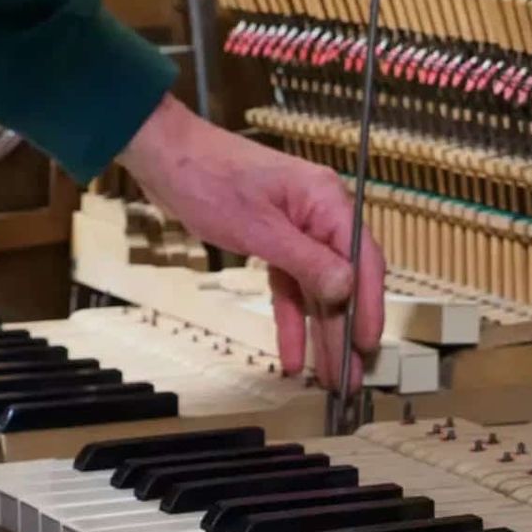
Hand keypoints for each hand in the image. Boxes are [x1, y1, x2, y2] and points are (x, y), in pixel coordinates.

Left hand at [117, 94, 384, 386]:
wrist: (163, 154)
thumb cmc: (207, 177)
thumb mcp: (258, 227)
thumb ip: (307, 262)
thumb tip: (347, 290)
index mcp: (327, 202)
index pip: (362, 261)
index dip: (368, 307)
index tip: (366, 345)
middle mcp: (320, 216)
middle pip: (343, 283)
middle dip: (345, 333)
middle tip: (350, 376)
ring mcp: (299, 230)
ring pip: (318, 292)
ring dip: (321, 334)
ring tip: (328, 376)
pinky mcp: (276, 242)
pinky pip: (291, 288)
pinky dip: (290, 320)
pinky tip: (294, 354)